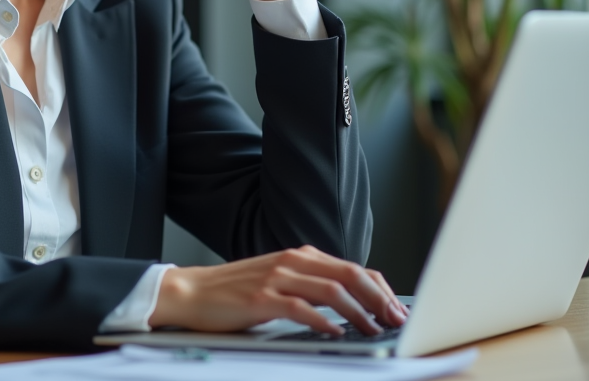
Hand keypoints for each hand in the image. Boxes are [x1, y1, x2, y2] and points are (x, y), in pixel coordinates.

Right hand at [147, 245, 408, 335]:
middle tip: (395, 320)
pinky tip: (336, 333)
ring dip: (358, 311)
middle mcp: (292, 261)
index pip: (352, 267)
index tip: (396, 308)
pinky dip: (323, 321)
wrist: (192, 291)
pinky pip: (300, 307)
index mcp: (299, 256)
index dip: (379, 288)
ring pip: (331, 290)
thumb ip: (310, 285)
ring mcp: (276, 278)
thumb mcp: (279, 280)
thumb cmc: (235, 291)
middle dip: (377, 298)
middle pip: (348, 274)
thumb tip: (350, 304)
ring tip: (372, 329)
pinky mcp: (261, 298)